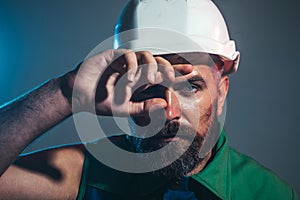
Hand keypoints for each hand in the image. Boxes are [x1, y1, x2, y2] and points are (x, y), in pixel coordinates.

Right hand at [64, 49, 192, 116]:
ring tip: (151, 79)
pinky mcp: (113, 57)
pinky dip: (132, 66)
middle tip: (173, 78)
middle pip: (158, 62)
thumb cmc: (101, 103)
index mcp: (139, 81)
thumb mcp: (126, 109)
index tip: (191, 71)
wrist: (80, 98)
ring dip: (151, 66)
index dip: (176, 71)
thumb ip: (144, 108)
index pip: (161, 74)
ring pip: (146, 55)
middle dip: (169, 67)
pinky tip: (130, 78)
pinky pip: (128, 55)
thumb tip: (164, 104)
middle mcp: (135, 70)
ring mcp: (125, 62)